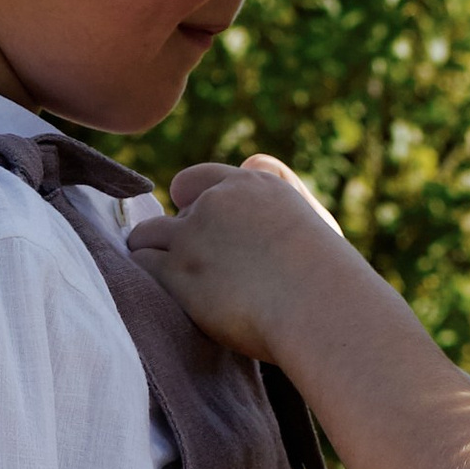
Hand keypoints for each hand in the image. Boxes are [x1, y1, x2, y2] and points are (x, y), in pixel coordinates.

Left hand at [131, 157, 350, 358]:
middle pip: (171, 214)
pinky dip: (145, 279)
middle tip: (203, 273)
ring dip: (154, 256)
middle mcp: (218, 202)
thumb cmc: (329, 275)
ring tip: (175, 284)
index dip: (192, 208)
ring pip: (144, 235)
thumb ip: (280, 184)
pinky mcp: (178, 272)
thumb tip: (250, 160)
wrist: (322, 308)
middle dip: (180, 240)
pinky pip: (140, 264)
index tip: (203, 234)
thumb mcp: (312, 215)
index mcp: (252, 185)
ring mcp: (193, 236)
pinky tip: (166, 297)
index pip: (194, 182)